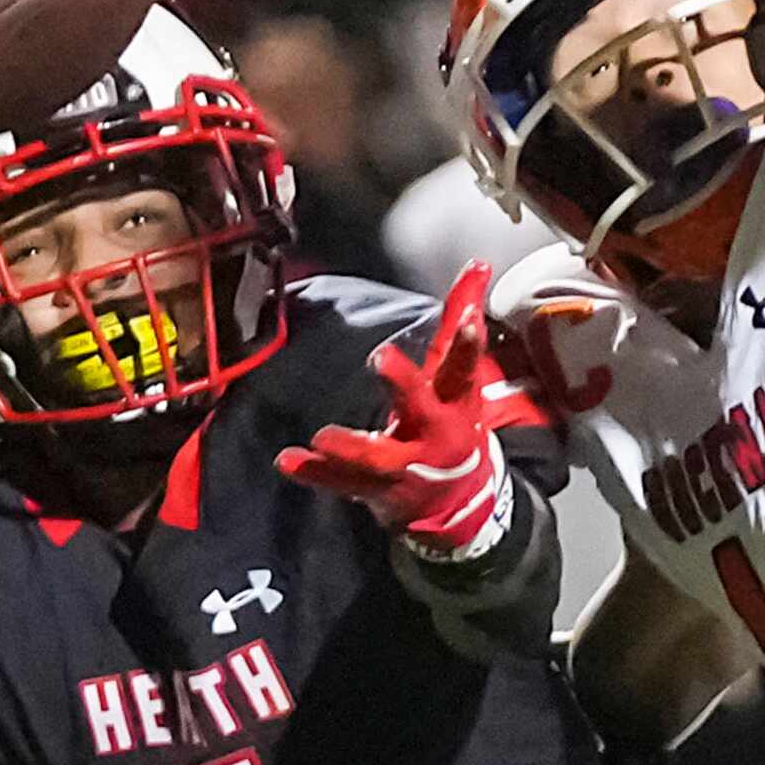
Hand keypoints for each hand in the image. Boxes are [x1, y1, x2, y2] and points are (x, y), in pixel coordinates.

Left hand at [276, 261, 508, 554]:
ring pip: (377, 455)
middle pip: (419, 403)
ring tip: (323, 436)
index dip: (467, 344)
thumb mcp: (461, 375)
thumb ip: (461, 316)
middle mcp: (432, 431)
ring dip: (351, 446)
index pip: (462, 366)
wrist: (461, 503)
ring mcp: (405, 464)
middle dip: (401, 382)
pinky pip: (341, 481)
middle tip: (379, 357)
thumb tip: (478, 262)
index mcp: (453, 400)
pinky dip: (314, 472)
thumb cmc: (454, 420)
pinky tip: (286, 459)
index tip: (469, 320)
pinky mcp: (377, 487)